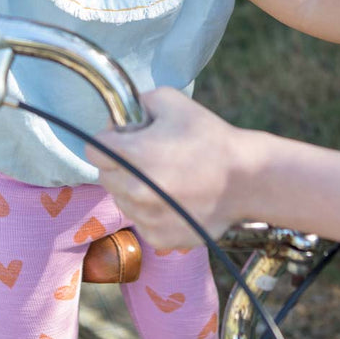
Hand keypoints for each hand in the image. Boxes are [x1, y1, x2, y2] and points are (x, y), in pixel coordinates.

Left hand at [87, 87, 246, 247]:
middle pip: (104, 174)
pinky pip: (138, 219)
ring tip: (164, 176)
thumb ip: (139, 101)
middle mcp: (134, 190)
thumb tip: (122, 116)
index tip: (126, 137)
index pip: (93, 148)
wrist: (246, 180)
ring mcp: (145, 217)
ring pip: (120, 198)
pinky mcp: (157, 237)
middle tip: (149, 155)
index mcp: (134, 154)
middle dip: (119, 163)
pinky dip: (148, 209)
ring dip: (132, 187)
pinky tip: (172, 197)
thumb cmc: (210, 137)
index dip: (109, 139)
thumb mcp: (172, 101)